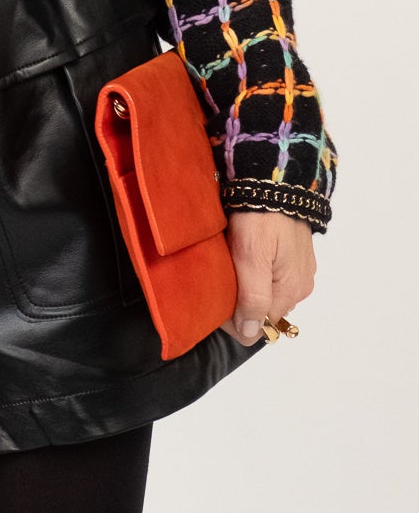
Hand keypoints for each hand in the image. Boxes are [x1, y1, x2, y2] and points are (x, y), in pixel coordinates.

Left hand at [221, 210, 316, 345]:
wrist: (275, 178)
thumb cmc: (262, 218)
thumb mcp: (252, 258)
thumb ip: (252, 297)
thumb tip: (249, 333)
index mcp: (291, 291)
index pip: (259, 325)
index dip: (233, 319)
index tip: (213, 301)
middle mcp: (299, 286)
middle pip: (263, 310)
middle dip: (239, 302)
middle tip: (217, 280)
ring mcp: (298, 269)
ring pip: (266, 292)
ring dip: (246, 285)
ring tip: (227, 265)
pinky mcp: (294, 253)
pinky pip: (271, 274)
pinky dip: (255, 270)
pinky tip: (242, 255)